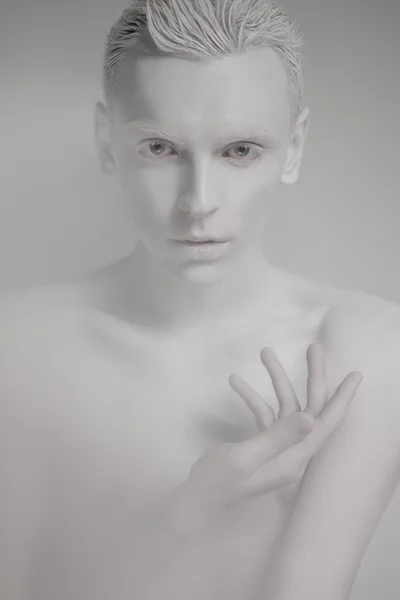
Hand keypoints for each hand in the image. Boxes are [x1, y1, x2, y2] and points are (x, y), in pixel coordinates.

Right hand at [162, 344, 362, 538]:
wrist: (196, 502)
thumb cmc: (219, 483)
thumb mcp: (246, 457)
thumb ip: (277, 437)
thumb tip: (309, 418)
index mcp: (294, 458)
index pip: (326, 424)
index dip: (342, 399)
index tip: (355, 375)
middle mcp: (291, 452)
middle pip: (310, 409)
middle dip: (312, 377)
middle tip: (313, 347)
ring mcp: (276, 447)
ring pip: (286, 406)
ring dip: (276, 380)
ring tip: (264, 352)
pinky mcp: (261, 444)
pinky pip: (264, 414)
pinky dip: (252, 396)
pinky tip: (235, 381)